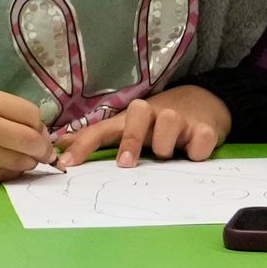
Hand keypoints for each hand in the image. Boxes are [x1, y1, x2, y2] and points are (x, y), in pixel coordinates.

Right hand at [0, 86, 50, 183]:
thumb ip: (11, 110)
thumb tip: (41, 133)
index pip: (31, 116)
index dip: (41, 125)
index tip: (39, 130)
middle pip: (31, 142)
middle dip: (43, 148)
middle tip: (43, 150)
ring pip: (22, 163)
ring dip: (29, 161)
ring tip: (20, 154)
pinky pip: (5, 176)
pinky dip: (12, 171)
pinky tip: (4, 163)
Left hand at [55, 84, 227, 167]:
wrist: (205, 103)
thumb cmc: (158, 122)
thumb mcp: (128, 128)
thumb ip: (98, 138)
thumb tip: (60, 145)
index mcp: (130, 119)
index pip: (101, 129)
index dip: (83, 144)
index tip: (67, 163)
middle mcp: (152, 115)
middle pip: (137, 114)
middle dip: (131, 139)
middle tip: (125, 164)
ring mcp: (180, 120)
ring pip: (169, 124)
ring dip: (166, 146)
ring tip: (169, 156)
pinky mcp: (205, 129)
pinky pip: (200, 142)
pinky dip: (196, 152)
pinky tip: (194, 154)